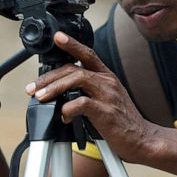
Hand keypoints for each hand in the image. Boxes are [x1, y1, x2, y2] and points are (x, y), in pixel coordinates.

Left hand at [25, 33, 159, 161]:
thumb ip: (88, 92)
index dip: (72, 44)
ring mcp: (108, 96)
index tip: (58, 37)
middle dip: (49, 77)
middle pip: (74, 68)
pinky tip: (63, 117)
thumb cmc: (123, 123)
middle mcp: (108, 82)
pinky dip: (67, 109)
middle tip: (33, 87)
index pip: (89, 54)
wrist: (143, 140)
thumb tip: (61, 94)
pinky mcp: (105, 112)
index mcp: (108, 78)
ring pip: (76, 80)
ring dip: (53, 88)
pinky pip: (80, 103)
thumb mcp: (108, 100)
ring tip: (40, 97)